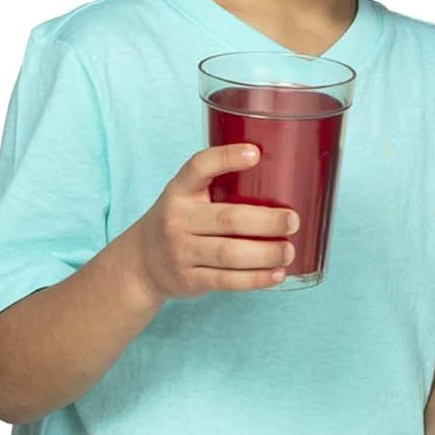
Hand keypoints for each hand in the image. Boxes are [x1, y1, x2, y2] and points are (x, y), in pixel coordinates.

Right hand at [127, 143, 297, 302]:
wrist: (141, 263)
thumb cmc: (180, 223)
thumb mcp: (186, 198)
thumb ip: (219, 187)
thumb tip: (284, 180)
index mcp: (179, 191)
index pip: (199, 167)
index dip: (226, 158)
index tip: (255, 153)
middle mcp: (177, 219)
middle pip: (227, 218)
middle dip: (266, 221)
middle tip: (293, 220)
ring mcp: (181, 251)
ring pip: (229, 253)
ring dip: (265, 253)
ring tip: (289, 251)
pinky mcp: (189, 280)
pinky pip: (226, 280)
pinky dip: (255, 279)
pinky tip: (276, 275)